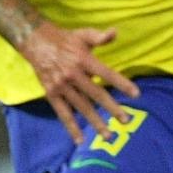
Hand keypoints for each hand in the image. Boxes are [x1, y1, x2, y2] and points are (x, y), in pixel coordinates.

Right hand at [20, 23, 141, 142]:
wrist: (35, 42)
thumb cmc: (65, 39)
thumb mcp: (83, 34)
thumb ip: (100, 37)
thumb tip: (115, 32)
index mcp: (84, 60)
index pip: (107, 74)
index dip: (122, 84)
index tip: (136, 94)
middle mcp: (73, 75)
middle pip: (96, 94)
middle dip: (112, 108)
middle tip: (126, 120)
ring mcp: (62, 86)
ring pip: (81, 107)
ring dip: (95, 122)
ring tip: (108, 135)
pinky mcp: (51, 94)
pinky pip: (63, 114)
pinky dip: (71, 127)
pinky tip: (80, 140)